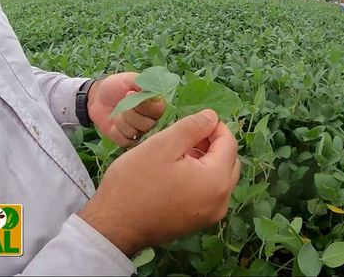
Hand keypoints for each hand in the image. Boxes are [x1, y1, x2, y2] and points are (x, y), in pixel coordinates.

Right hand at [78, 109, 239, 256]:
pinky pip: (209, 193)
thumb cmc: (136, 183)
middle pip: (229, 162)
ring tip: (178, 152)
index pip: (229, 143)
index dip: (214, 126)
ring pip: (219, 178)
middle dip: (213, 144)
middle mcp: (221, 201)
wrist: (114, 226)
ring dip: (206, 160)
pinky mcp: (197, 222)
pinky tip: (176, 172)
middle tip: (186, 135)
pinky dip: (200, 178)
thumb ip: (192, 127)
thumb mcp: (163, 145)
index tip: (193, 119)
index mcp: (216, 180)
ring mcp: (210, 215)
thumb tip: (212, 117)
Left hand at [87, 73, 164, 146]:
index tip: (129, 93)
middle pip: (148, 124)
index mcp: (153, 104)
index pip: (158, 111)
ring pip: (136, 132)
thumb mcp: (129, 79)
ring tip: (117, 111)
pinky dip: (117, 131)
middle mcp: (149, 120)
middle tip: (122, 103)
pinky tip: (113, 123)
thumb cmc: (116, 86)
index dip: (144, 105)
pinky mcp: (126, 140)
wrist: (98, 97)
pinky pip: (125, 140)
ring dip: (122, 121)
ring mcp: (138, 131)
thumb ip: (143, 83)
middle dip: (131, 113)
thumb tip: (151, 90)